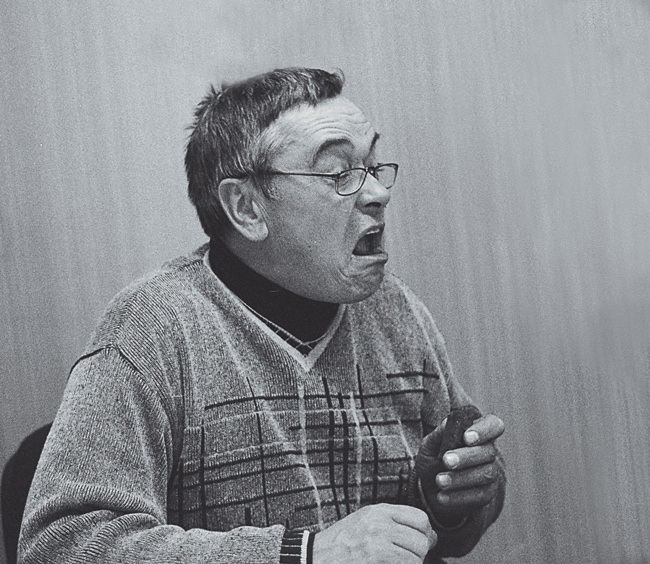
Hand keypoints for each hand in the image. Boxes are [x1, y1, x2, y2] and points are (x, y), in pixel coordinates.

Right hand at [312, 503, 436, 563]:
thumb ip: (393, 522)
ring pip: (417, 556)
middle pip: (422, 539)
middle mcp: (380, 523)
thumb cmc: (341, 542)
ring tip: (397, 563)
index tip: (422, 542)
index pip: (420, 518)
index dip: (426, 533)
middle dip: (420, 552)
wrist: (317, 557)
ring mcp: (378, 542)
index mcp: (379, 511)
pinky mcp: (376, 558)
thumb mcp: (365, 521)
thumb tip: (428, 535)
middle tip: (409, 558)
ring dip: (412, 563)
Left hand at [416, 414, 504, 522]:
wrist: (432, 486)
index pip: (493, 425)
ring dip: (461, 478)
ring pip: (485, 474)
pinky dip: (459, 496)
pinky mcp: (487, 494)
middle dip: (466, 457)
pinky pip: (479, 495)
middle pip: (488, 452)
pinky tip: (442, 496)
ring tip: (439, 481)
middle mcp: (489, 451)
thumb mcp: (431, 444)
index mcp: (478, 431)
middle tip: (447, 461)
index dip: (484, 430)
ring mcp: (491, 473)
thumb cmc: (434, 457)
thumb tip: (448, 422)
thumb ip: (440, 434)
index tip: (466, 437)